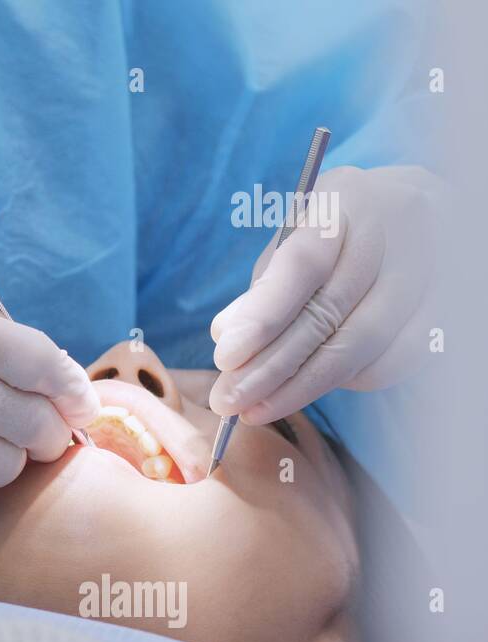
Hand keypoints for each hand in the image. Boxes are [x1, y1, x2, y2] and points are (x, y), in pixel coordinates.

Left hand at [209, 165, 442, 423]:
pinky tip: (309, 388)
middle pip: (332, 312)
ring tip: (257, 408)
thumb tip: (227, 336)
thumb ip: (263, 288)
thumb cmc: (335, 234)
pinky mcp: (450, 303)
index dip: (263, 316)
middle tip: (230, 401)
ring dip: (305, 386)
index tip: (226, 357)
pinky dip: (348, 381)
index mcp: (347, 198)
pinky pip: (397, 359)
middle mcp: (399, 226)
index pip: (303, 264)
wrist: (409, 218)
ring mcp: (434, 265)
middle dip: (273, 367)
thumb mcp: (291, 242)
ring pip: (365, 343)